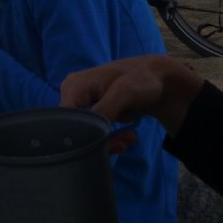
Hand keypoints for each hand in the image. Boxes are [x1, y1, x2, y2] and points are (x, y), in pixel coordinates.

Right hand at [60, 55, 205, 137]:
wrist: (157, 78)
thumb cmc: (141, 78)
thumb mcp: (124, 92)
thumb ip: (104, 110)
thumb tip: (87, 133)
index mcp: (74, 87)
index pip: (66, 120)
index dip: (81, 136)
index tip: (107, 143)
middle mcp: (73, 95)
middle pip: (76, 128)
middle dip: (100, 140)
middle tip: (122, 144)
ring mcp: (83, 103)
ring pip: (88, 133)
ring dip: (109, 139)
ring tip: (130, 137)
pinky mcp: (93, 111)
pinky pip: (97, 131)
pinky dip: (112, 136)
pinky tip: (127, 135)